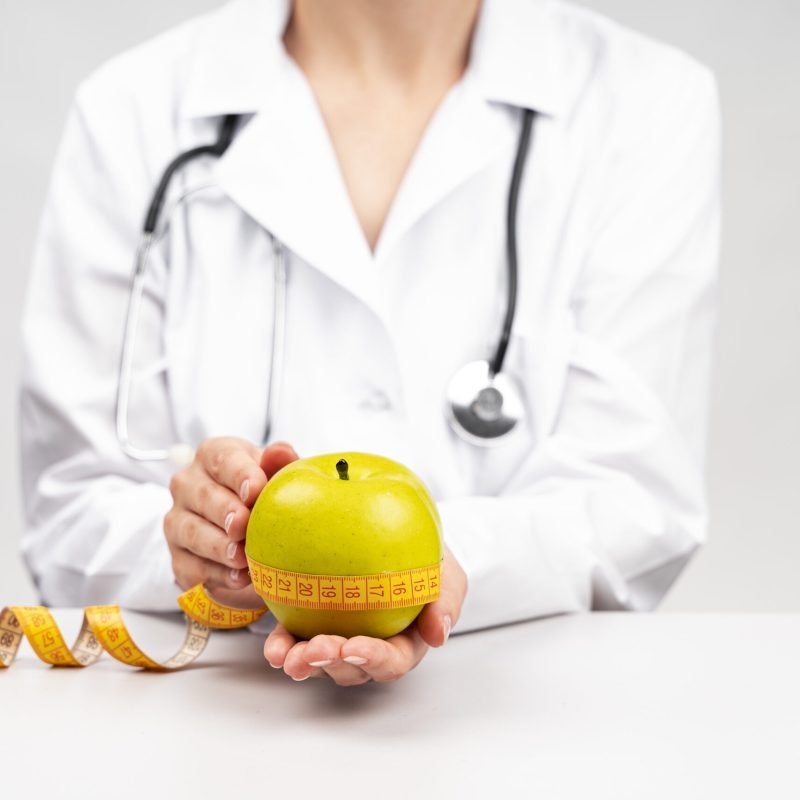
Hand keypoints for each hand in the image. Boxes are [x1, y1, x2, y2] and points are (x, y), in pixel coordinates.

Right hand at [164, 437, 298, 605]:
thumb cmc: (263, 494)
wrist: (249, 533)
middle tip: (244, 525)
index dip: (239, 474)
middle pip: (203, 495)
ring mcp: (178, 521)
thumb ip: (279, 463)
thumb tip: (281, 452)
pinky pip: (192, 566)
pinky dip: (216, 574)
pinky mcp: (178, 557)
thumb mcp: (275, 475)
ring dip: (217, 546)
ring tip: (242, 557)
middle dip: (225, 511)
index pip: (223, 459)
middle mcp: (188, 484)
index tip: (255, 490)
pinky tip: (238, 578)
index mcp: (214, 455)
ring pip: (192, 532)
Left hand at [264, 547, 467, 684]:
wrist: (397, 531)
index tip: (354, 645)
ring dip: (303, 662)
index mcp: (406, 641)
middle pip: (351, 667)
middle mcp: (370, 645)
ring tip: (286, 656)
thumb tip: (439, 634)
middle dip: (331, 663)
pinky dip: (283, 645)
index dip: (373, 659)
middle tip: (314, 650)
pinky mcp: (312, 621)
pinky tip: (273, 647)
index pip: (392, 660)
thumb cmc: (427, 557)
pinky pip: (295, 638)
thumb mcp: (447, 572)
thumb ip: (446, 598)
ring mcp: (340, 635)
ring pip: (320, 661)